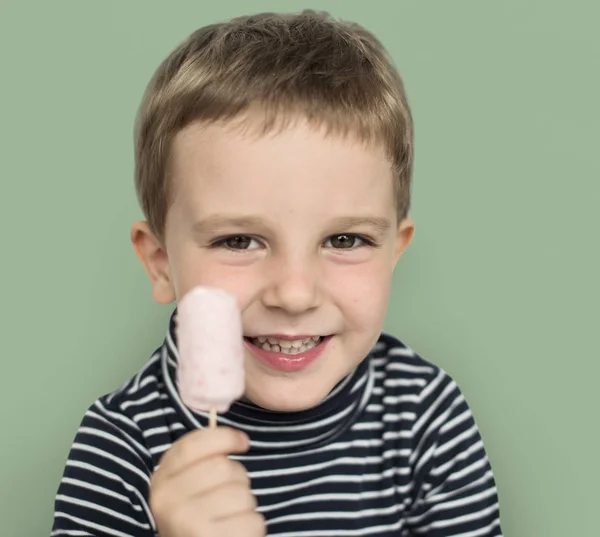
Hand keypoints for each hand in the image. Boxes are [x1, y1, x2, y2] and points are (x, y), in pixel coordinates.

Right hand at [150, 427, 264, 536]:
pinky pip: (253, 520)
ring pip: (241, 494)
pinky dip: (252, 525)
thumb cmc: (195, 515)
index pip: (194, 445)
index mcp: (162, 479)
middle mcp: (169, 500)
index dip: (224, 437)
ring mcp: (187, 523)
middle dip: (237, 478)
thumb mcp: (187, 483)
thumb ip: (203, 458)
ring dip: (246, 504)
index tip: (242, 441)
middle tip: (230, 495)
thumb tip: (239, 438)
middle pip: (223, 467)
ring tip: (230, 516)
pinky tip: (236, 531)